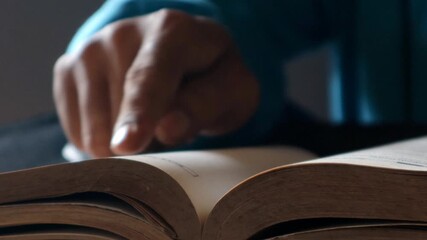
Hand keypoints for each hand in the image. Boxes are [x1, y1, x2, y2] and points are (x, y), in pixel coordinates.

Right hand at [53, 9, 258, 156]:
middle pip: (120, 111)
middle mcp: (123, 32)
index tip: (126, 145)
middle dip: (145, 140)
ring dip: (123, 143)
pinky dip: (101, 142)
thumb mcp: (232, 92)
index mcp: (173, 30)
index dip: (139, 112)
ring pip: (94, 128)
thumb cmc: (211, 78)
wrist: (182, 59)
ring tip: (148, 122)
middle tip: (171, 128)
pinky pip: (77, 132)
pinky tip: (123, 123)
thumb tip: (167, 129)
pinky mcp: (67, 68)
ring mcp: (90, 49)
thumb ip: (205, 106)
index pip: (150, 76)